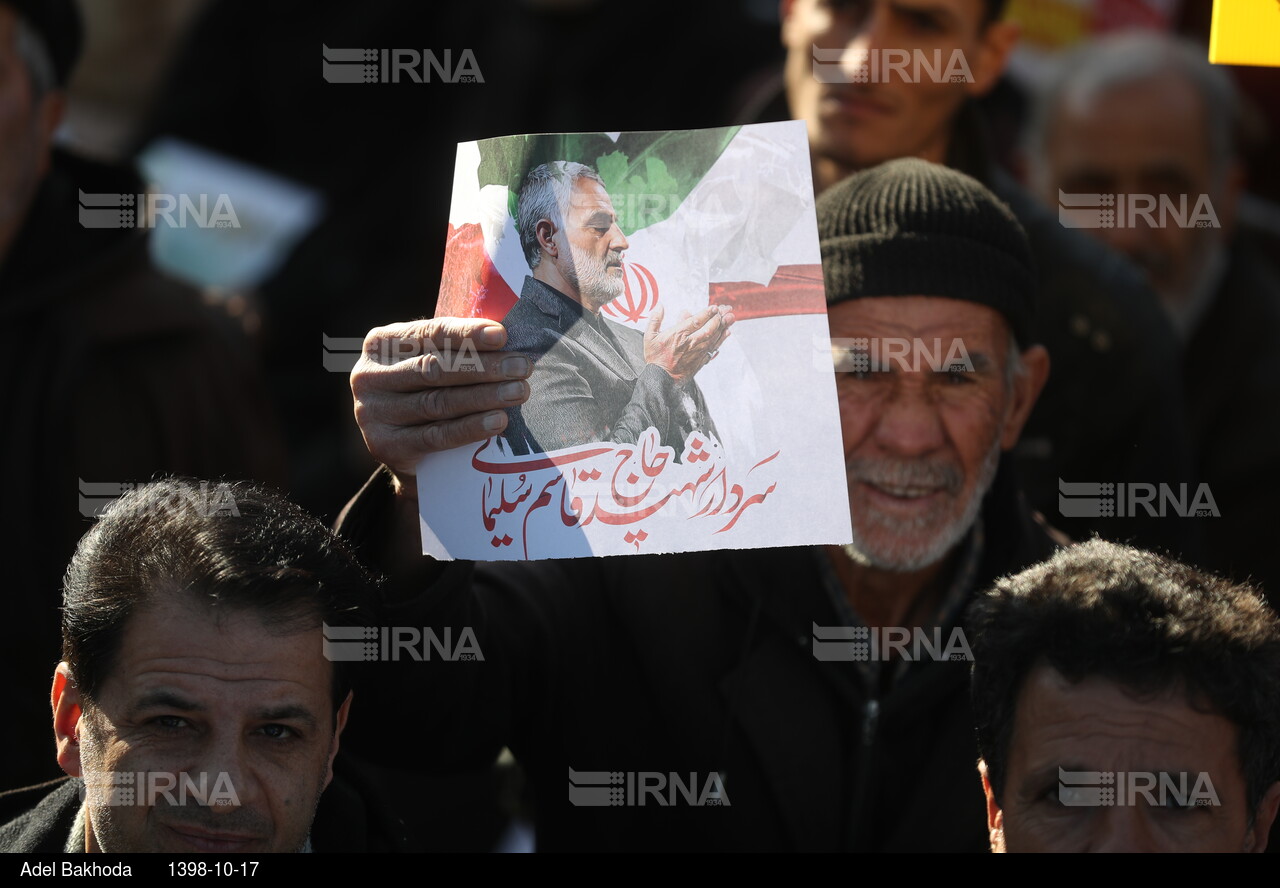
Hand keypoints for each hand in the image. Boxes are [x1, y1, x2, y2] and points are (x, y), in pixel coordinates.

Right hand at [350, 318, 531, 498]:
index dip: (466, 334)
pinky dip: (470, 428)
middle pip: (434, 368)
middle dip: (483, 367)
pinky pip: (436, 436)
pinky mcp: (386, 446)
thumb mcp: (429, 362)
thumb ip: (455, 348)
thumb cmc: (424, 392)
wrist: (404, 451)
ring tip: (518, 392)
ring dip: (484, 396)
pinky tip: (498, 420)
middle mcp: (369, 376)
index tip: (502, 335)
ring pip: (437, 402)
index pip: (428, 333)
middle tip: (522, 367)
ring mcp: (373, 413)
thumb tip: (506, 337)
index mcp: (380, 344)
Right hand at [642, 303, 735, 382]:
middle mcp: (690, 342)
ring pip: (714, 337)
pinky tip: (727, 332)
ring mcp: (697, 352)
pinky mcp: (701, 360)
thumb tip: (660, 305)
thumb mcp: (649, 336)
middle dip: (719, 317)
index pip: (696, 320)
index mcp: (678, 334)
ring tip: (731, 317)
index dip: (707, 313)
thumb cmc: (655, 357)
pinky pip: (714, 348)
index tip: (715, 307)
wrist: (661, 379)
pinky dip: (722, 339)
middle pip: (709, 328)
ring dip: (724, 326)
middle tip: (727, 309)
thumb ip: (655, 319)